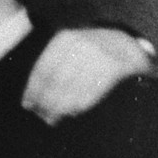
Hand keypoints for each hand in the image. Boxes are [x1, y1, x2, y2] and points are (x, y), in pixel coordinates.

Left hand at [22, 28, 151, 123]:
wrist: (130, 43)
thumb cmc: (93, 50)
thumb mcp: (71, 47)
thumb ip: (52, 66)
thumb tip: (30, 96)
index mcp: (65, 39)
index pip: (43, 69)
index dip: (34, 89)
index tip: (27, 105)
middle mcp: (81, 45)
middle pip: (56, 81)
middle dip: (46, 101)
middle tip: (41, 116)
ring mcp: (99, 55)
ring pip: (73, 88)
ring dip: (61, 107)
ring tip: (53, 118)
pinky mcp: (116, 67)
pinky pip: (93, 91)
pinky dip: (80, 104)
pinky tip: (73, 111)